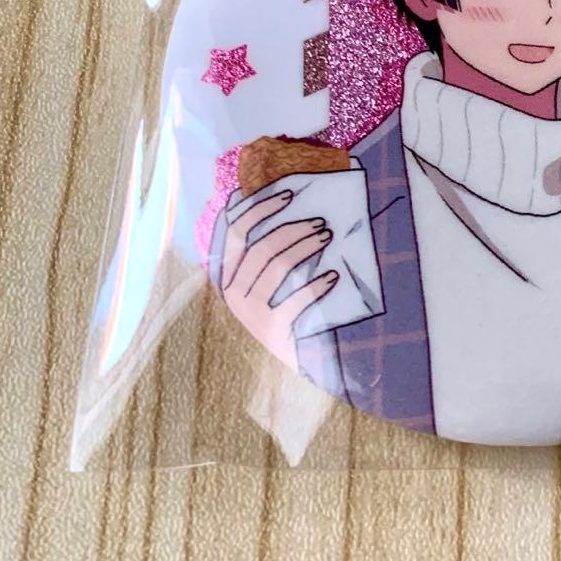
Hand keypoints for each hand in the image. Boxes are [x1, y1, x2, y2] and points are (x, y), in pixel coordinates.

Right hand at [219, 189, 338, 370]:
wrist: (291, 366)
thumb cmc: (284, 314)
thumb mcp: (266, 285)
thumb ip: (267, 255)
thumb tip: (286, 206)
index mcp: (228, 277)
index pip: (235, 232)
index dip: (259, 208)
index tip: (288, 193)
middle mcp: (233, 294)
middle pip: (260, 248)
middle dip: (292, 229)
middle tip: (320, 221)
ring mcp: (251, 314)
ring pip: (276, 267)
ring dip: (305, 247)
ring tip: (327, 237)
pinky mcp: (273, 331)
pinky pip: (295, 300)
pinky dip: (316, 285)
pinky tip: (332, 276)